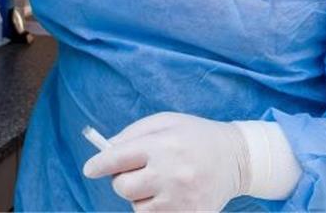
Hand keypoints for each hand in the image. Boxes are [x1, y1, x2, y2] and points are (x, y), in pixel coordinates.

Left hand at [83, 112, 249, 211]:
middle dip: (122, 180)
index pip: (117, 158)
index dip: (99, 164)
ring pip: (137, 207)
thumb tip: (106, 150)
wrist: (236, 157)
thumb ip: (133, 133)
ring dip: (140, 197)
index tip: (90, 169)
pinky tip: (168, 195)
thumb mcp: (165, 121)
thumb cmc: (194, 136)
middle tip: (133, 173)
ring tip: (158, 183)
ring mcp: (182, 198)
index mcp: (162, 145)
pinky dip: (155, 209)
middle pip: (123, 187)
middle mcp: (171, 173)